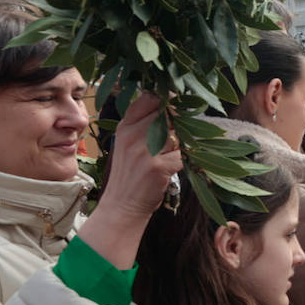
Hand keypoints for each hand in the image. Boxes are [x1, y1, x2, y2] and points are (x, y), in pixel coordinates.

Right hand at [98, 93, 183, 217]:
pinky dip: (180, 163)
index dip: (167, 99)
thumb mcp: (127, 142)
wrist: (122, 205)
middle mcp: (133, 135)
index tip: (174, 106)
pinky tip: (168, 170)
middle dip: (178, 124)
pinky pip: (182, 156)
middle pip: (167, 115)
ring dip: (179, 146)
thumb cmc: (130, 172)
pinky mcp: (158, 167)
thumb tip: (172, 104)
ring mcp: (145, 151)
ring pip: (177, 135)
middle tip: (174, 137)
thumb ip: (143, 122)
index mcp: (125, 126)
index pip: (149, 98)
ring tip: (165, 158)